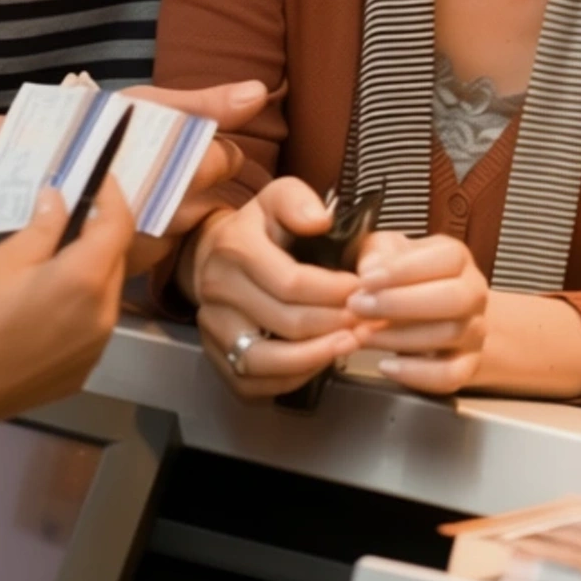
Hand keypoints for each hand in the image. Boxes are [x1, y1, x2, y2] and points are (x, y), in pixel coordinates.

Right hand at [0, 177, 132, 429]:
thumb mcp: (1, 261)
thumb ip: (42, 227)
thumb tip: (60, 199)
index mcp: (83, 280)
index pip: (119, 225)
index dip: (112, 197)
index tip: (97, 181)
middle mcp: (102, 316)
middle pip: (116, 260)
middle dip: (99, 234)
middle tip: (69, 214)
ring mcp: (95, 349)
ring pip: (106, 294)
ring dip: (90, 271)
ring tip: (52, 260)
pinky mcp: (82, 372)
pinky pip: (92, 326)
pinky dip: (80, 306)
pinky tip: (45, 304)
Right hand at [190, 178, 360, 398]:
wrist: (216, 257)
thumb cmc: (260, 230)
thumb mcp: (278, 198)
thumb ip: (299, 201)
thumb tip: (320, 220)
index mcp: (234, 248)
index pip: (292, 282)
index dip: (335, 292)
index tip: (363, 290)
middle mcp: (216, 290)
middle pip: (286, 323)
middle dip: (335, 324)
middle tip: (366, 320)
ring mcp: (213, 328)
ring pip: (268, 360)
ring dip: (317, 356)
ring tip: (350, 343)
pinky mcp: (217, 357)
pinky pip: (257, 382)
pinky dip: (295, 377)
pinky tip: (321, 359)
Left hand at [348, 231, 489, 394]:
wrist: (433, 315)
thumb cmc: (403, 277)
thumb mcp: (387, 252)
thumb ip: (377, 253)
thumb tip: (369, 270)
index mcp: (458, 259)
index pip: (447, 257)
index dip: (405, 269)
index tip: (365, 280)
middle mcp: (473, 293)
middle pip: (454, 297)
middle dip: (400, 303)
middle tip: (358, 307)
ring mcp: (474, 331)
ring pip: (450, 334)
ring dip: (399, 337)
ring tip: (361, 335)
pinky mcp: (467, 365)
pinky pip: (451, 375)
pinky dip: (417, 373)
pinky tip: (385, 365)